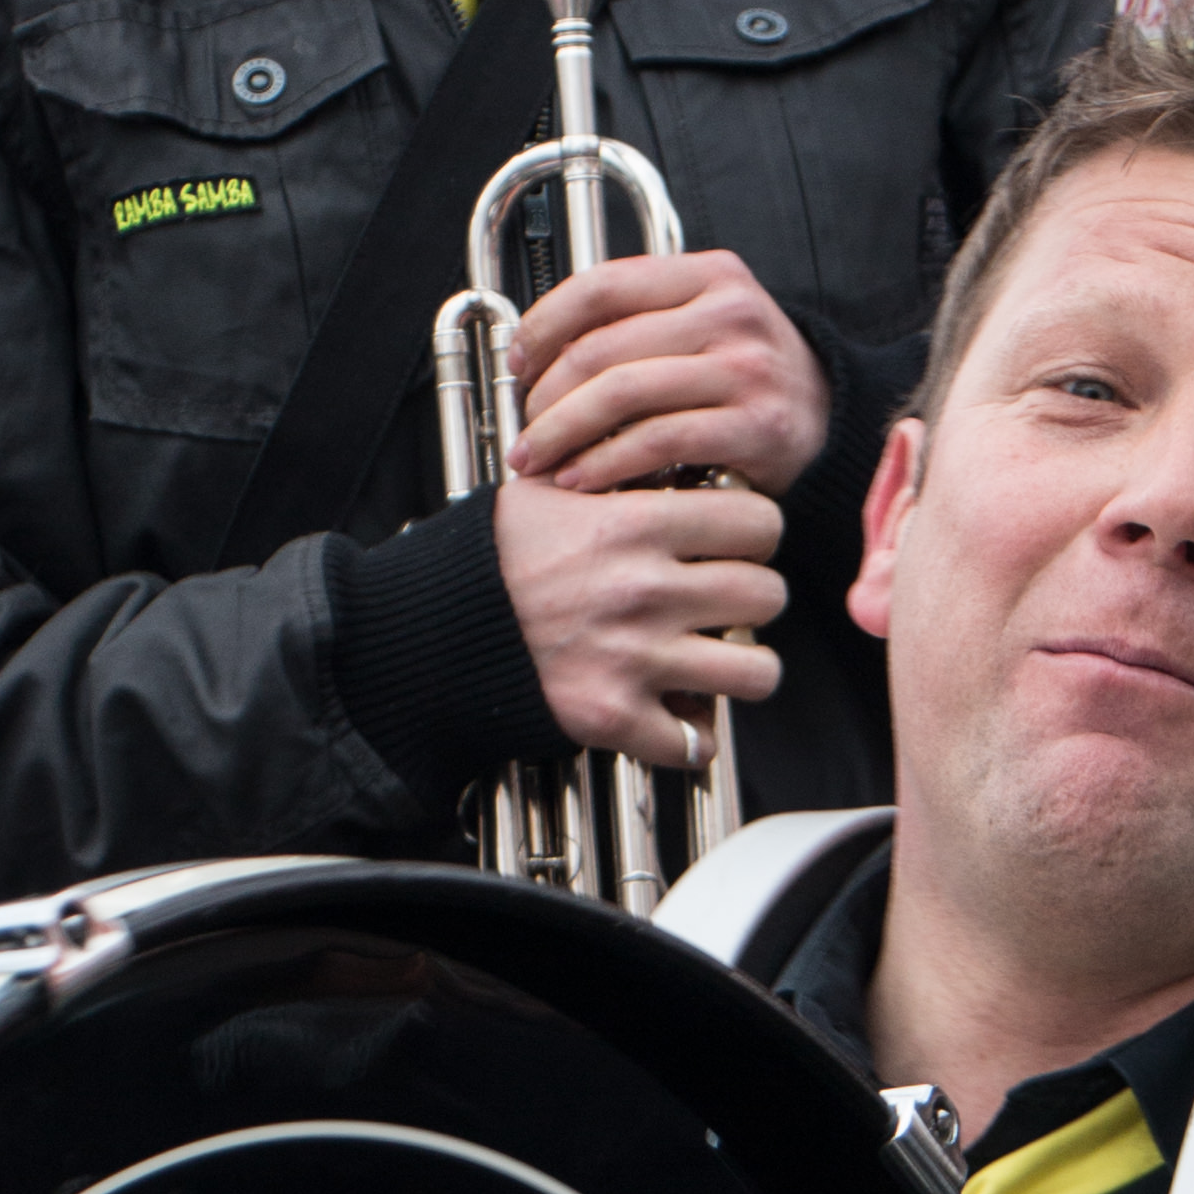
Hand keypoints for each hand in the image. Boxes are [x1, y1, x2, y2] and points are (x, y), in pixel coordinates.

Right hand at [493, 468, 783, 770]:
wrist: (426, 633)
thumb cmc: (486, 560)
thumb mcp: (546, 489)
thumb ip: (612, 469)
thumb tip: (663, 450)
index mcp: (635, 525)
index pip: (759, 521)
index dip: (753, 532)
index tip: (733, 543)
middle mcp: (645, 591)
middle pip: (767, 594)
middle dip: (752, 598)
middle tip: (724, 601)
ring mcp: (634, 657)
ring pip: (756, 671)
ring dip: (741, 667)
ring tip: (717, 658)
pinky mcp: (613, 717)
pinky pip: (694, 743)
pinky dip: (688, 737)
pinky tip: (672, 715)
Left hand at [507, 250, 832, 496]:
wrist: (829, 427)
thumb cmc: (746, 381)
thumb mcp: (702, 325)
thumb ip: (637, 322)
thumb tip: (538, 350)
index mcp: (708, 274)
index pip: (602, 285)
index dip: (545, 325)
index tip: (518, 364)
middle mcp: (730, 313)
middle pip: (603, 346)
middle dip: (545, 395)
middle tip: (523, 430)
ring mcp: (746, 368)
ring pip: (622, 393)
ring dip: (564, 433)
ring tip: (537, 460)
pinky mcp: (755, 425)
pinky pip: (657, 441)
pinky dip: (606, 463)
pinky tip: (581, 480)